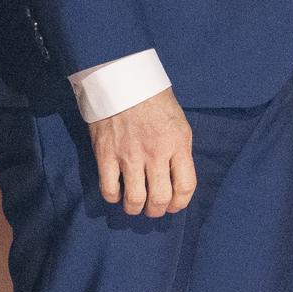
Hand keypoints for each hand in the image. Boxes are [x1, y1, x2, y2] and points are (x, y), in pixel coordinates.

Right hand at [89, 88, 194, 217]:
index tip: (175, 206)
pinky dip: (113, 198)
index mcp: (178, 144)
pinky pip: (109, 189)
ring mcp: (129, 155)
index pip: (185, 186)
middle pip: (160, 198)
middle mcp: (156, 153)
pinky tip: (117, 193)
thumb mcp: (179, 123)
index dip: (181, 203)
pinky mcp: (106, 154)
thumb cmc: (155, 101)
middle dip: (158, 210)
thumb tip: (177, 179)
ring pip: (135, 200)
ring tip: (135, 205)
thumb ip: (179, 151)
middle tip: (154, 208)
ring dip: (136, 209)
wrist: (124, 80)